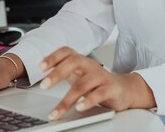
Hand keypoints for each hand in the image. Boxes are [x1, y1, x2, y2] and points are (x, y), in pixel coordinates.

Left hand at [38, 47, 154, 120]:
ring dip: (67, 99)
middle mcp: (90, 66)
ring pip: (82, 85)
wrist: (124, 89)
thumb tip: (43, 71)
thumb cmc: (98, 82)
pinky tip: (79, 108)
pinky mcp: (111, 89)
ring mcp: (101, 77)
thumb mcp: (79, 74)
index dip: (53, 57)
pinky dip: (87, 101)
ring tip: (57, 112)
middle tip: (44, 85)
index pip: (66, 52)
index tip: (40, 67)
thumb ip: (64, 70)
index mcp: (81, 60)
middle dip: (57, 74)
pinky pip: (98, 94)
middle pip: (73, 63)